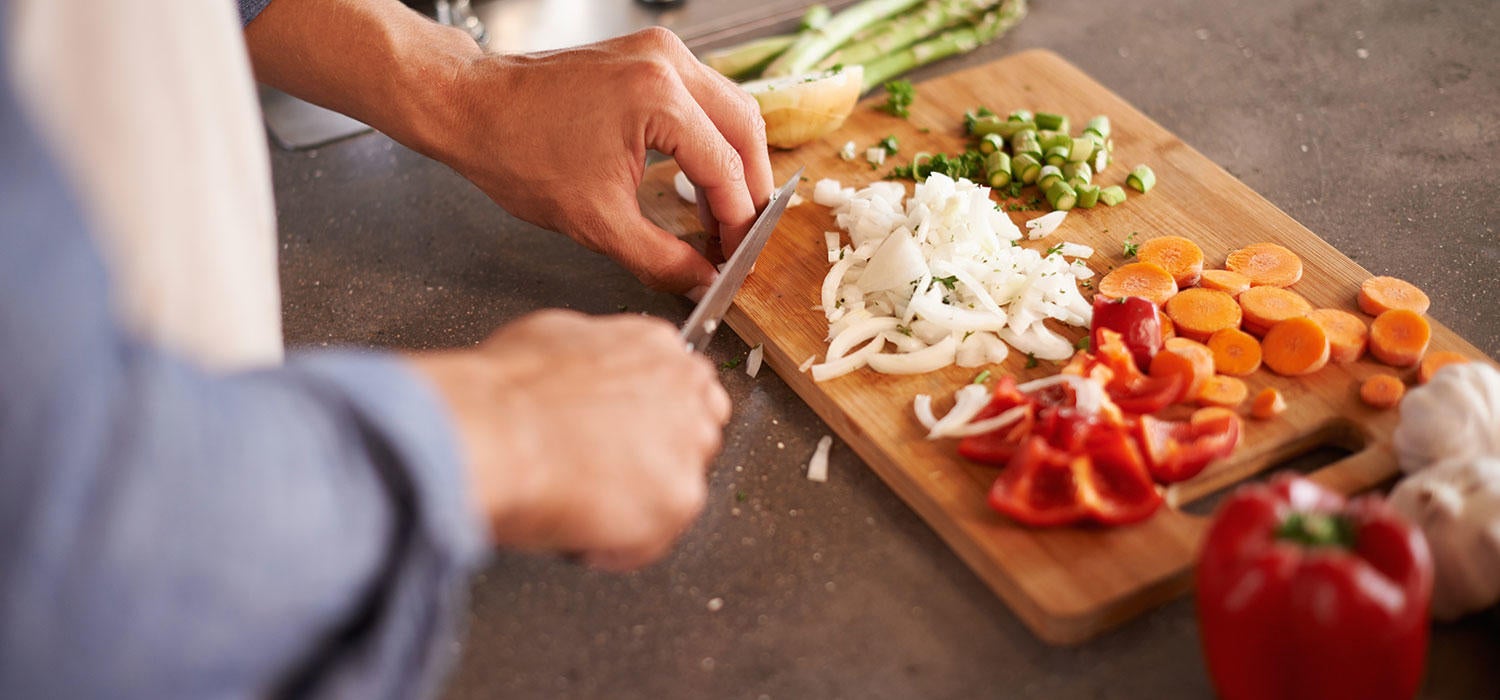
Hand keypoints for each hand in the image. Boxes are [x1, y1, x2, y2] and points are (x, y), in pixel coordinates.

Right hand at [409, 310, 730, 569]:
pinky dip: (617, 547)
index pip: (684, 386)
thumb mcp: (551, 337)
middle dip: (656, 458)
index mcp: (655, 346)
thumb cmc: (506, 391)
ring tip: (583, 504)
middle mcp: (685, 391)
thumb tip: (583, 373)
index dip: (652, 418)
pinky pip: (653, 539)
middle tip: (605, 474)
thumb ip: (592, 356)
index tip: (628, 436)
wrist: (495, 431)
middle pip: (696, 434)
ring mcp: (687, 446)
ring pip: (678, 489)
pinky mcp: (679, 499)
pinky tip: (579, 530)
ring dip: (638, 503)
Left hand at [435, 28, 774, 295]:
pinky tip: (700, 177)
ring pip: (731, 109)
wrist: (472, 108)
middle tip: (742, 238)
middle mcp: (668, 62)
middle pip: (745, 129)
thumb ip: (660, 258)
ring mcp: (660, 51)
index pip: (726, 169)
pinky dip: (711, 139)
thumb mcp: (596, 221)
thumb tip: (701, 281)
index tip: (737, 259)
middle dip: (751, 189)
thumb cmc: (517, 152)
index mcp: (659, 97)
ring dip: (735, 163)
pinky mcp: (648, 54)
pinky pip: (703, 98)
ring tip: (723, 214)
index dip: (739, 223)